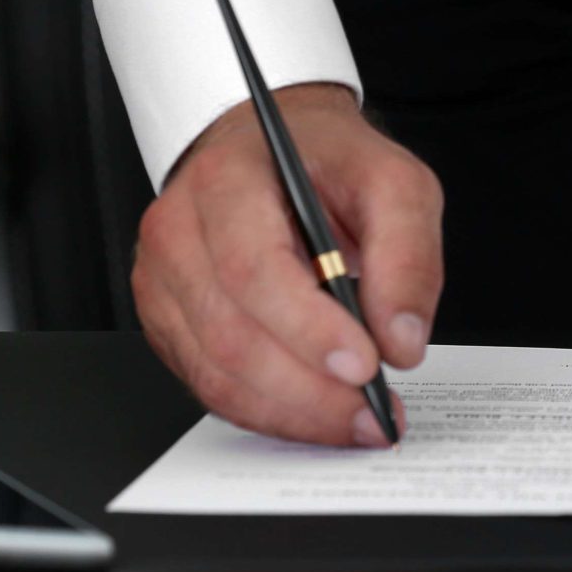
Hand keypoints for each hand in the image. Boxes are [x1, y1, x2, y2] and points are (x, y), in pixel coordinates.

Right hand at [133, 83, 441, 446]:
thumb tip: (401, 340)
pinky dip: (269, 412)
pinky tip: (316, 413)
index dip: (308, 327)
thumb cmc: (326, 162)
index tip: (365, 363)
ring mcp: (163, 280)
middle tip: (372, 410)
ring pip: (216, 372)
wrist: (276, 152)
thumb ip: (408, 254)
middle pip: (230, 333)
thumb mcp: (393, 181)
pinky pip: (209, 385)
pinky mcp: (168, 321)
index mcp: (225, 179)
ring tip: (356, 419)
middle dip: (309, 388)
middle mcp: (178, 230)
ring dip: (292, 411)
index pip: (253, 268)